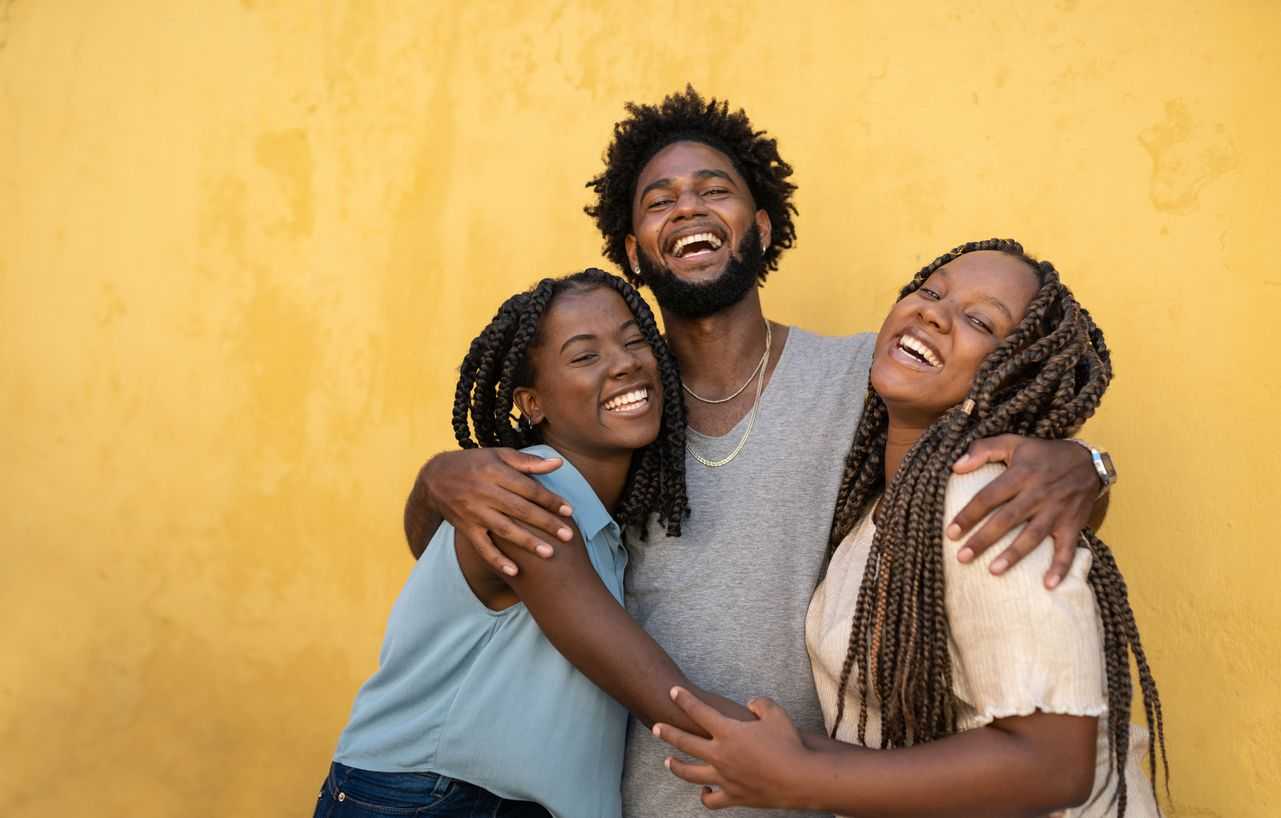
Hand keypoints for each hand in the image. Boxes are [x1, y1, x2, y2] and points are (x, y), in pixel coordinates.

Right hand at [419, 448, 572, 575]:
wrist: (434, 477)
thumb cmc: (474, 463)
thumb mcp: (499, 455)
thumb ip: (528, 462)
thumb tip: (558, 463)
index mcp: (496, 472)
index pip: (528, 488)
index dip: (549, 500)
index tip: (569, 511)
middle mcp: (485, 493)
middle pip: (520, 510)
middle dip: (545, 523)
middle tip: (568, 536)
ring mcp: (474, 512)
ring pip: (504, 530)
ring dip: (527, 543)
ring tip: (549, 554)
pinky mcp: (466, 528)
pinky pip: (482, 547)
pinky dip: (497, 560)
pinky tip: (514, 572)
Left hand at [653, 687, 810, 810]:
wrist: (800, 779)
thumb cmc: (789, 744)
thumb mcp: (776, 713)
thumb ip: (760, 703)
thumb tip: (750, 703)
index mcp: (728, 732)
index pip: (699, 711)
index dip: (684, 699)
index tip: (673, 691)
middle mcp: (720, 755)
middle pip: (685, 742)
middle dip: (667, 733)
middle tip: (655, 727)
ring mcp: (723, 778)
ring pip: (690, 773)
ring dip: (676, 766)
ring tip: (668, 761)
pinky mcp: (733, 796)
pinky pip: (711, 800)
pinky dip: (705, 796)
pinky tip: (704, 791)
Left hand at [949, 435, 1097, 588]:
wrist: (1088, 461)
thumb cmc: (1043, 454)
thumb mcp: (1013, 442)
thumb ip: (983, 449)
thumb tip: (955, 467)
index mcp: (1021, 474)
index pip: (989, 496)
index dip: (969, 514)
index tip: (951, 532)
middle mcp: (1038, 494)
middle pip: (1007, 519)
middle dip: (984, 539)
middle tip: (962, 557)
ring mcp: (1057, 511)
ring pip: (1033, 536)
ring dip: (1014, 555)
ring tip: (993, 571)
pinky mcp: (1073, 525)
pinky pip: (1067, 549)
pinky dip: (1061, 567)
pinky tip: (1048, 585)